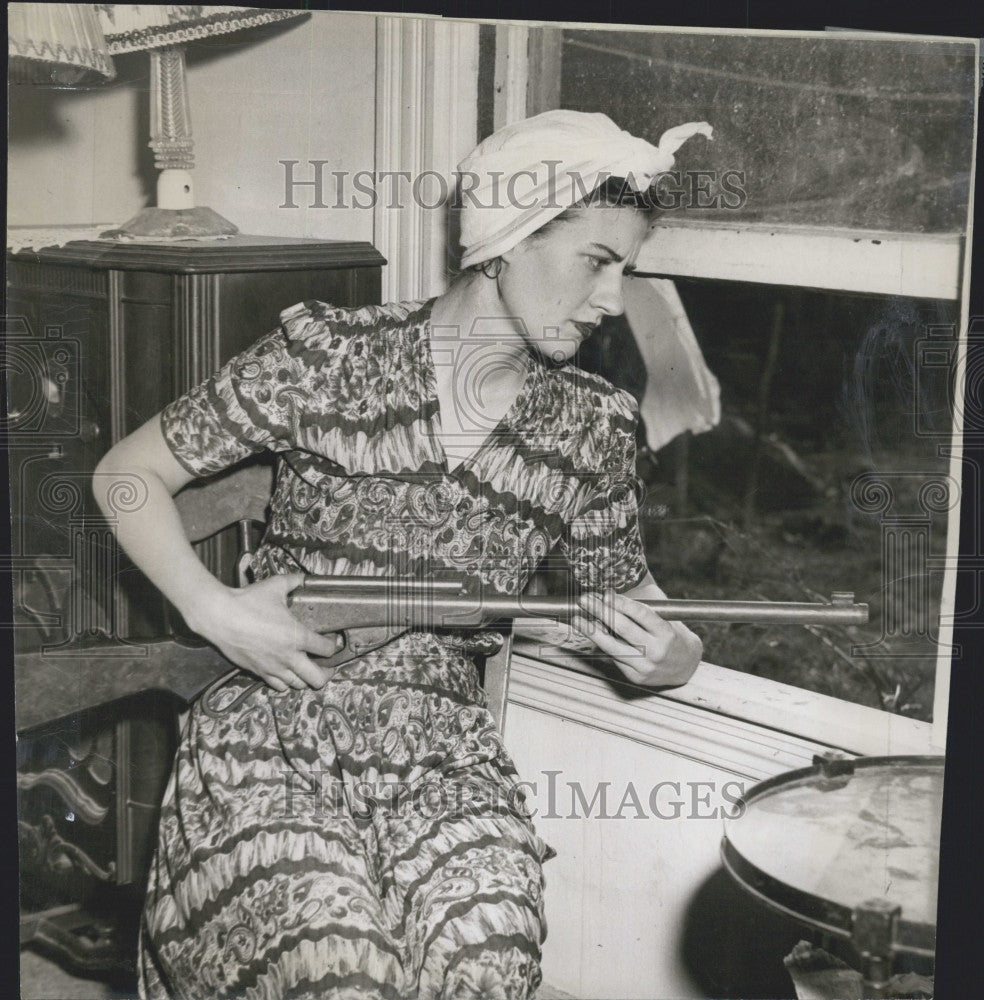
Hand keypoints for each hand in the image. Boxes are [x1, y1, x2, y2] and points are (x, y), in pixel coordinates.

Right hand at [184, 573, 342, 691]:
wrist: (220, 617)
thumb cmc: (248, 602)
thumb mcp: (275, 586)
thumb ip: (293, 581)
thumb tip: (302, 577)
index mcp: (298, 636)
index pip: (326, 649)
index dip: (333, 645)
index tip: (332, 641)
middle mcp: (289, 656)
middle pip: (317, 678)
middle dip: (327, 673)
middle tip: (328, 667)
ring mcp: (273, 667)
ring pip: (298, 685)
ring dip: (305, 678)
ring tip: (307, 670)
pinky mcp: (259, 672)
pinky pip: (278, 686)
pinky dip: (286, 683)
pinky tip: (287, 674)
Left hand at [572, 590, 702, 686]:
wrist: (687, 666)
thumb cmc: (672, 634)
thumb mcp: (666, 616)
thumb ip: (645, 606)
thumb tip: (614, 594)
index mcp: (666, 633)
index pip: (641, 614)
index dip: (621, 603)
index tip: (606, 593)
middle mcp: (656, 651)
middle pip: (623, 628)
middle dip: (601, 611)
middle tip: (585, 600)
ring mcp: (645, 666)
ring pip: (613, 647)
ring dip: (592, 631)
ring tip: (578, 619)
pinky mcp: (636, 677)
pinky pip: (615, 658)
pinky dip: (602, 644)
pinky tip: (592, 633)